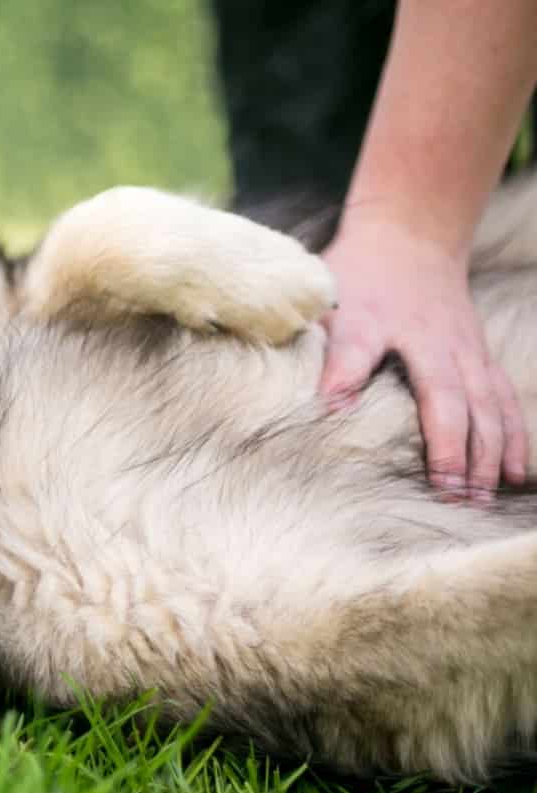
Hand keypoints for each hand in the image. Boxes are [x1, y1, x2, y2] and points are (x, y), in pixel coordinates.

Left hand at [319, 220, 526, 499]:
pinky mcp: (480, 357)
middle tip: (464, 501)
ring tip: (492, 495)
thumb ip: (340, 356)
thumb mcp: (339, 309)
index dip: (440, 441)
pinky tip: (518, 470)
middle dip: (472, 458)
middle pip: (472, 410)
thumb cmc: (361, 278)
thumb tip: (330, 405)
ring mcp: (472, 353)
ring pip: (494, 408)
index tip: (442, 481)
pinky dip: (514, 434)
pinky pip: (504, 400)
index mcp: (418, 341)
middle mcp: (453, 349)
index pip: (437, 398)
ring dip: (496, 452)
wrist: (406, 237)